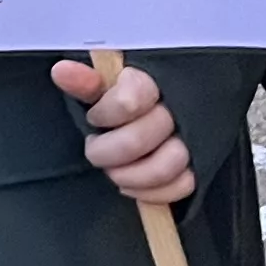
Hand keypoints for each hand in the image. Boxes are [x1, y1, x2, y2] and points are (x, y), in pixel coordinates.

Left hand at [52, 57, 193, 204]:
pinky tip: (131, 185)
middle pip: (138, 140)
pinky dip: (153, 193)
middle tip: (95, 148)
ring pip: (164, 166)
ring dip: (129, 175)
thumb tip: (61, 72)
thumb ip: (88, 80)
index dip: (104, 115)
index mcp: (154, 80)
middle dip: (106, 152)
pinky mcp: (203, 163)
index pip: (128, 100)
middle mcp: (179, 109)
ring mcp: (194, 137)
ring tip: (114, 171)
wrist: (174, 100)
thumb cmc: (131, 91)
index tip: (94, 117)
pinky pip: (183, 185)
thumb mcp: (110, 82)